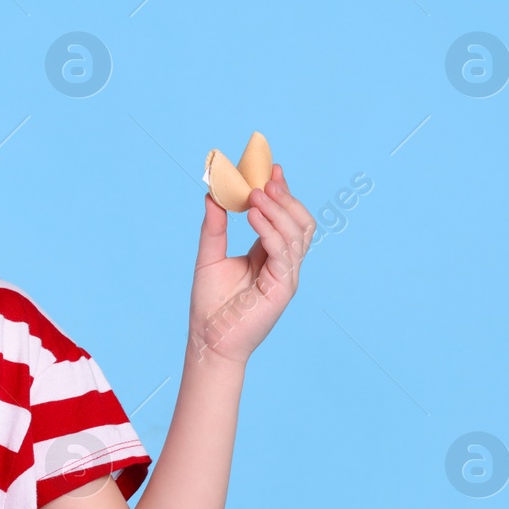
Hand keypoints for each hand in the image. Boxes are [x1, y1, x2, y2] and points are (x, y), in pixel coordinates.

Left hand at [188, 163, 314, 366]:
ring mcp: (286, 276)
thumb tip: (212, 195)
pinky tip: (255, 216)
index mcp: (269, 255)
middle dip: (286, 197)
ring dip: (278, 210)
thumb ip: (214, 227)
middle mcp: (283, 264)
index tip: (271, 168)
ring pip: (297, 234)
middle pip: (301, 222)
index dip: (282, 193)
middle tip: (266, 179)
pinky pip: (284, 253)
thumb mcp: (209, 257)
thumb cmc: (209, 304)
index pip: (285, 218)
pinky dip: (271, 231)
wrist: (207, 340)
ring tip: (255, 194)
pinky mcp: (283, 288)